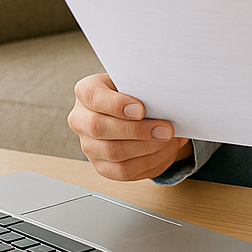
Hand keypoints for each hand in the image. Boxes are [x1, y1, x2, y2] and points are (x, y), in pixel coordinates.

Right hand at [68, 73, 192, 180]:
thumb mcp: (136, 80)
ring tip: (171, 140)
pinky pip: (123, 171)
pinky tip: (166, 151)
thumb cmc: (135, 90)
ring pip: (113, 153)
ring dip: (147, 148)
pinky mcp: (102, 165)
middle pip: (100, 128)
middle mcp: (81, 120)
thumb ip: (141, 85)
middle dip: (138, 130)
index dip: (116, 105)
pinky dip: (149, 162)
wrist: (133, 108)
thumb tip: (163, 98)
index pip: (93, 97)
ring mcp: (89, 145)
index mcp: (86, 91)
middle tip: (167, 130)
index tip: (141, 110)